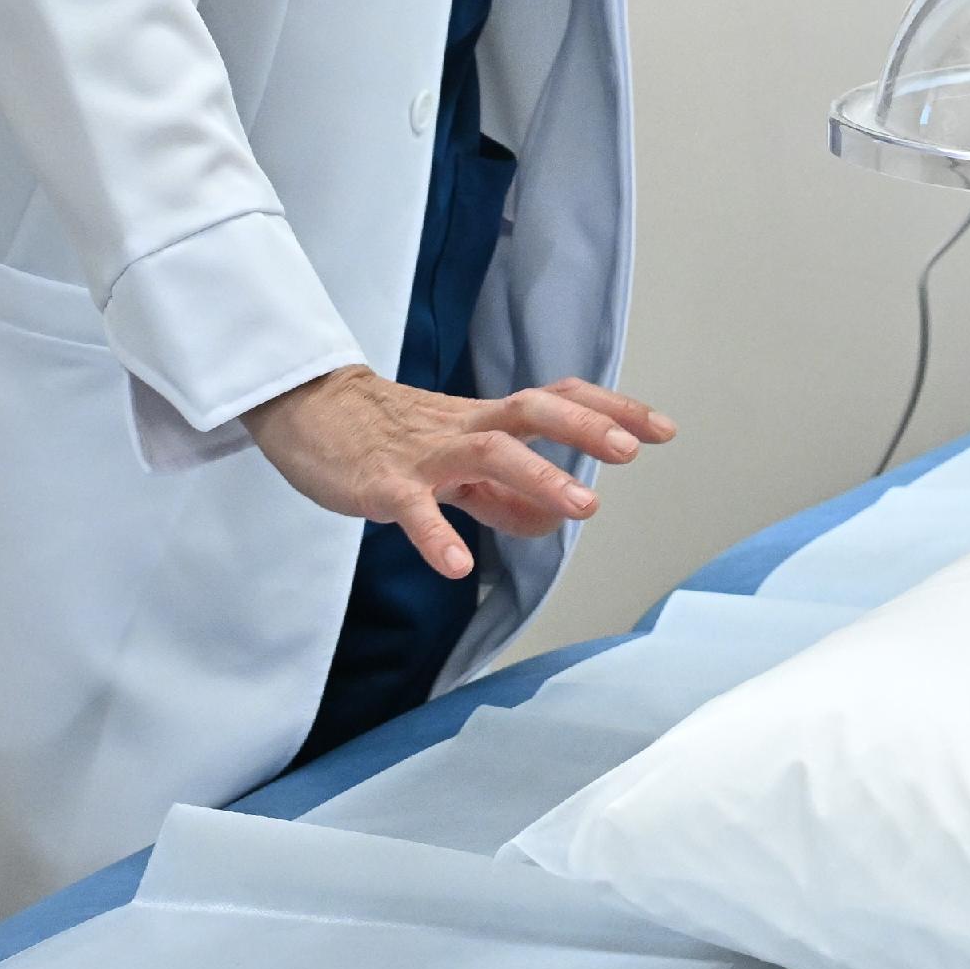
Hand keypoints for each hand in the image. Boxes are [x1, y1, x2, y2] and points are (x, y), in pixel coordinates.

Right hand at [246, 367, 674, 580]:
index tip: (663, 429)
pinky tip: (459, 566)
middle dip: (585, 429)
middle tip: (630, 453)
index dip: (610, 410)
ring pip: (487, 453)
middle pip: (532, 412)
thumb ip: (501, 495)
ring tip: (583, 509)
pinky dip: (435, 536)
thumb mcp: (456, 464)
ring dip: (538, 478)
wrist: (306, 410)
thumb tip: (548, 522)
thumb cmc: (390, 437)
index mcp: (486, 420)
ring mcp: (423, 455)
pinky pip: (411, 509)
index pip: (558, 402)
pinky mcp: (380, 484)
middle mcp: (464, 428)